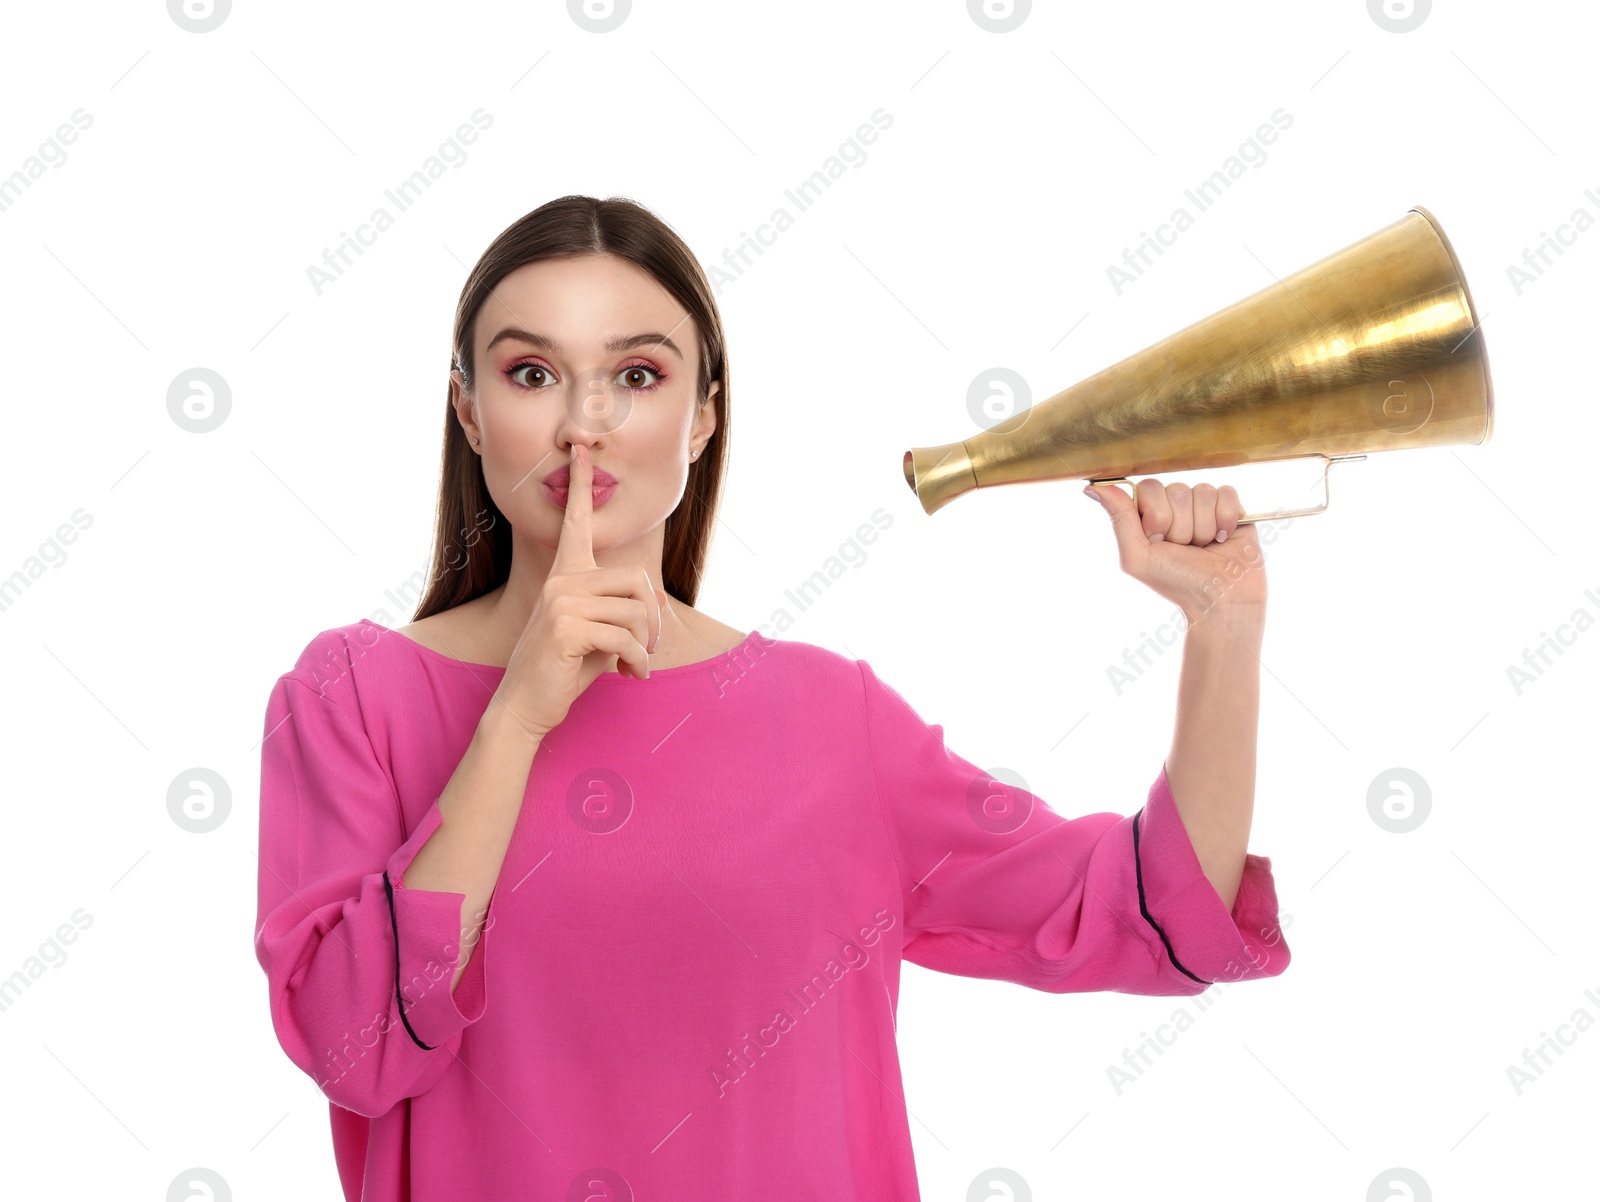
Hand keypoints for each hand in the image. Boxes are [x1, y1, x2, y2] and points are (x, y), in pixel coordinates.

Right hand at [489, 443, 664, 740]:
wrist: (527, 704)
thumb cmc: (565, 669)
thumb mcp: (598, 634)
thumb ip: (621, 611)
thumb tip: (658, 604)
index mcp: (565, 575)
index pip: (575, 522)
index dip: (581, 486)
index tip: (583, 451)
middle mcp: (561, 581)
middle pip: (636, 581)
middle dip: (652, 620)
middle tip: (647, 649)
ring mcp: (561, 602)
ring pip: (635, 612)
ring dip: (645, 647)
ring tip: (635, 666)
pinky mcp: (566, 628)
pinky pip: (625, 637)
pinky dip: (638, 662)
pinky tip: (631, 676)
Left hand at [1082, 478, 1266, 621]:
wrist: (1220, 600)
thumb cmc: (1177, 582)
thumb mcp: (1138, 556)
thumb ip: (1119, 519)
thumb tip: (1091, 487)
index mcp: (1149, 513)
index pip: (1149, 488)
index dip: (1156, 516)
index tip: (1159, 541)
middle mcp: (1175, 505)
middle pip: (1176, 490)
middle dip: (1181, 527)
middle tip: (1185, 549)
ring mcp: (1203, 505)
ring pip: (1202, 492)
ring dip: (1204, 528)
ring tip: (1204, 547)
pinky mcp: (1232, 506)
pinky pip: (1226, 493)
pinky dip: (1225, 520)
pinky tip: (1223, 539)